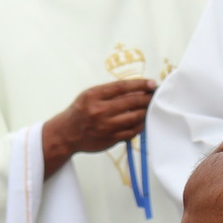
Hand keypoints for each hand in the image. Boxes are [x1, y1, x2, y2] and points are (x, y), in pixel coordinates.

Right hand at [41, 79, 155, 172]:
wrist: (67, 134)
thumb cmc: (81, 111)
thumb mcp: (90, 95)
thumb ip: (111, 92)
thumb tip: (137, 88)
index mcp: (94, 96)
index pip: (122, 87)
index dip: (140, 84)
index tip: (152, 83)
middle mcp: (100, 111)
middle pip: (131, 102)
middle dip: (147, 98)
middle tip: (155, 96)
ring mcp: (106, 127)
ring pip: (135, 118)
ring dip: (146, 112)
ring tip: (151, 108)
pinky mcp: (110, 139)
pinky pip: (132, 131)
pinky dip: (140, 125)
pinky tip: (143, 120)